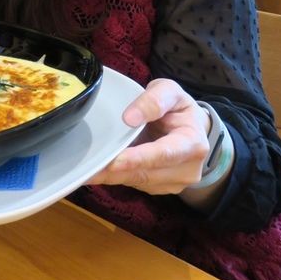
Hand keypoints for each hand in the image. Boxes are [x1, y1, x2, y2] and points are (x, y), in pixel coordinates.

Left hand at [87, 78, 210, 194]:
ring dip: (113, 176)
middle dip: (118, 171)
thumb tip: (130, 118)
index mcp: (193, 143)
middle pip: (148, 173)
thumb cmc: (178, 107)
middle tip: (89, 170)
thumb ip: (153, 100)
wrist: (190, 127)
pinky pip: (135, 183)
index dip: (139, 158)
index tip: (116, 161)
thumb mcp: (169, 91)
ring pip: (138, 181)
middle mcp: (187, 169)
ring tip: (88, 170)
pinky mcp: (160, 188)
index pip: (165, 154)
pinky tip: (100, 169)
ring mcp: (175, 183)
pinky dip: (117, 176)